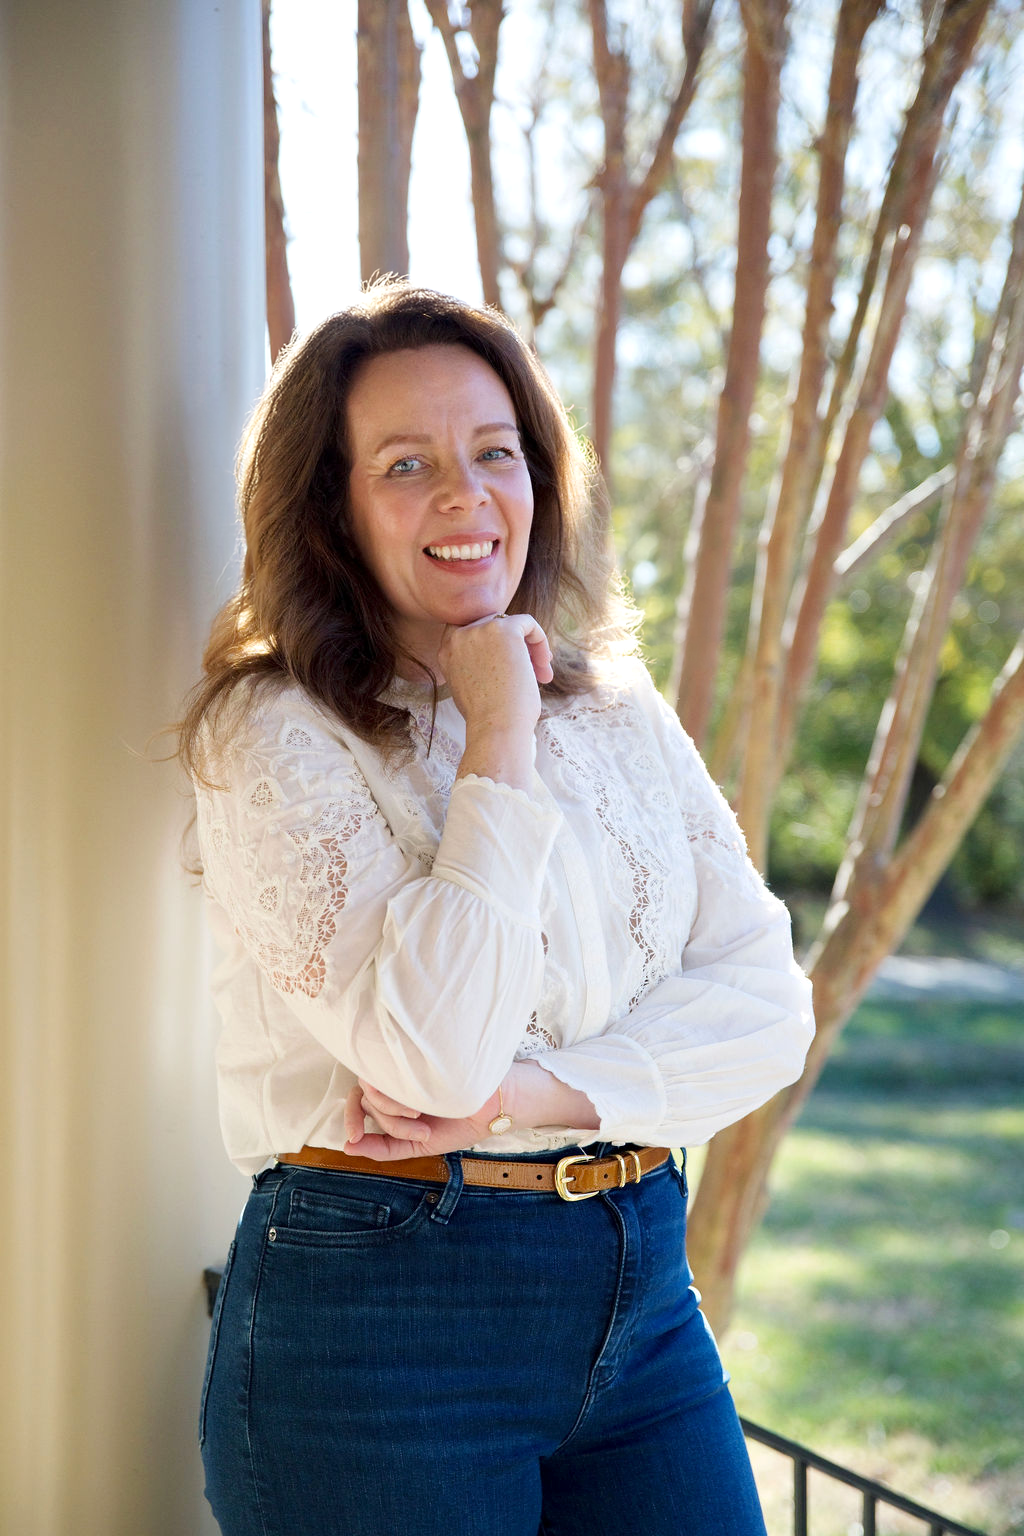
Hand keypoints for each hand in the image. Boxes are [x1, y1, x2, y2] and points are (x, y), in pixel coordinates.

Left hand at [342, 1064, 598, 1161]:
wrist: (496, 1105)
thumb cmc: (462, 1120)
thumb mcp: (419, 1143)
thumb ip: (384, 1148)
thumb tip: (347, 1148)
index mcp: (395, 1091)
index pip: (356, 1097)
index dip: (349, 1116)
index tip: (352, 1138)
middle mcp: (397, 1075)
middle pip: (364, 1097)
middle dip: (383, 1122)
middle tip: (415, 1129)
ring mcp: (407, 1065)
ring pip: (376, 1094)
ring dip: (396, 1119)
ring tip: (423, 1122)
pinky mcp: (417, 1060)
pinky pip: (390, 1085)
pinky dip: (400, 1107)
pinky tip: (421, 1111)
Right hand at [439, 612, 552, 737]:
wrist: (495, 728)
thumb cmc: (487, 718)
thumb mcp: (469, 687)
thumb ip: (474, 665)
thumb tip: (499, 655)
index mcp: (446, 651)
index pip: (471, 632)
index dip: (493, 645)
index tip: (509, 666)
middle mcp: (458, 636)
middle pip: (493, 626)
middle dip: (515, 648)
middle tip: (532, 672)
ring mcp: (480, 630)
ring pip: (512, 624)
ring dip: (530, 648)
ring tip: (541, 674)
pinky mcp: (504, 629)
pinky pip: (528, 623)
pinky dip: (540, 640)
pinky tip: (545, 665)